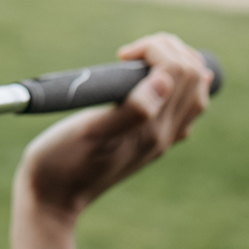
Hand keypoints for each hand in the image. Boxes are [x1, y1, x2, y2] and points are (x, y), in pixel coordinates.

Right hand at [17, 33, 212, 222]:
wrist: (54, 199)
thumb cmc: (61, 162)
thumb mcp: (89, 131)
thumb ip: (132, 109)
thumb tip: (165, 80)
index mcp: (151, 127)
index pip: (179, 71)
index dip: (155, 49)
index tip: (122, 56)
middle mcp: (163, 134)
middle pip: (194, 76)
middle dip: (169, 51)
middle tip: (132, 55)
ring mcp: (160, 140)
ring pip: (194, 93)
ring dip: (176, 65)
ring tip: (143, 62)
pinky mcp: (151, 143)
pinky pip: (183, 110)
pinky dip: (177, 86)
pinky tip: (156, 84)